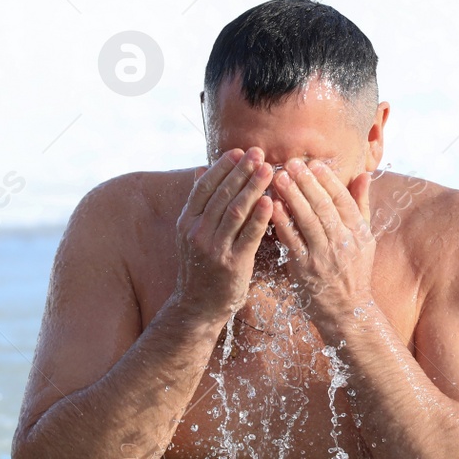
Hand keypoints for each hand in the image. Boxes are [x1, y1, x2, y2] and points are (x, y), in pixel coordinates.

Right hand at [172, 147, 273, 324]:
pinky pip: (248, 236)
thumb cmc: (200, 266)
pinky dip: (259, 217)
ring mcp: (213, 248)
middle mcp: (197, 232)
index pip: (204, 187)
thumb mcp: (191, 233)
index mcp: (187, 221)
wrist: (197, 307)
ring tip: (268, 170)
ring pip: (235, 211)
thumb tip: (200, 169)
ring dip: (253, 187)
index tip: (239, 151)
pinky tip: (271, 202)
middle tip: (258, 153)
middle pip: (222, 195)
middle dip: (241, 171)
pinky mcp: (232, 264)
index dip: (222, 167)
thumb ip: (199, 202)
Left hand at [270, 159, 376, 334]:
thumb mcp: (365, 239)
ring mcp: (323, 257)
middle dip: (306, 183)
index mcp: (358, 233)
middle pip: (323, 206)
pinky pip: (291, 240)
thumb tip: (364, 174)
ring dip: (292, 197)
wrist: (347, 312)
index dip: (328, 180)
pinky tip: (271, 206)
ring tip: (278, 177)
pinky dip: (281, 221)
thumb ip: (362, 205)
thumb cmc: (354, 272)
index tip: (314, 163)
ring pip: (307, 220)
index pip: (343, 200)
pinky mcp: (304, 269)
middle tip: (291, 163)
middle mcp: (343, 243)